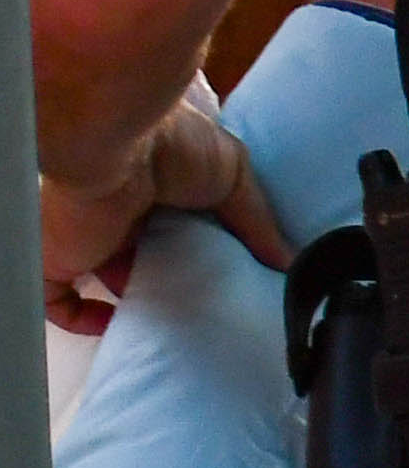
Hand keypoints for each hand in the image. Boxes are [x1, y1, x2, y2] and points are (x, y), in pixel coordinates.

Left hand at [40, 75, 288, 330]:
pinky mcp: (60, 260)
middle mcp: (122, 218)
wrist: (116, 142)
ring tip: (174, 324)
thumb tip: (288, 261)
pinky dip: (82, 318)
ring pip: (109, 285)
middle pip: (147, 263)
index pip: (177, 234)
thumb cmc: (174, 144)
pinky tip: (116, 324)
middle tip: (206, 307)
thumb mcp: (236, 175)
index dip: (200, 257)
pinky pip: (60, 301)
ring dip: (137, 305)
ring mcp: (89, 240)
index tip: (229, 280)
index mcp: (159, 192)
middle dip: (173, 285)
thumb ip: (258, 221)